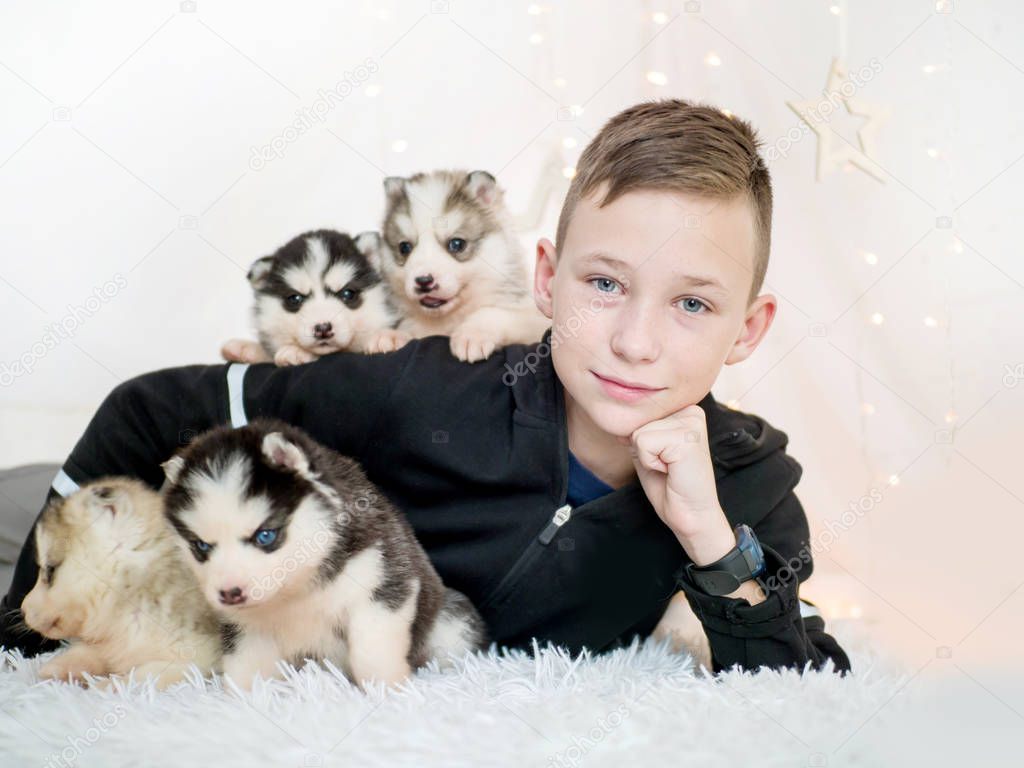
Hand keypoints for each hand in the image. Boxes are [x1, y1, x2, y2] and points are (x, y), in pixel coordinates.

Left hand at [623, 404, 735, 565]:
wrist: (691, 515)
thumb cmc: (670, 485)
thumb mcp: (647, 451)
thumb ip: (636, 431)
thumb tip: (619, 421)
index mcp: (684, 410)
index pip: (640, 414)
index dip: (642, 443)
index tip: (664, 459)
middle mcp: (690, 410)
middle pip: (638, 422)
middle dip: (644, 449)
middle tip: (668, 466)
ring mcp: (691, 422)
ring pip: (638, 432)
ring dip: (647, 457)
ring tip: (670, 467)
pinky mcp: (686, 437)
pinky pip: (643, 443)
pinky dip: (650, 462)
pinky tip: (671, 470)